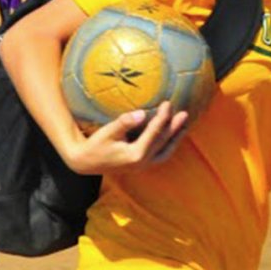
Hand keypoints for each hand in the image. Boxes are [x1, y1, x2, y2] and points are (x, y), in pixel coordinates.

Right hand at [61, 103, 187, 174]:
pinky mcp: (140, 166)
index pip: (155, 133)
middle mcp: (142, 163)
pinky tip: (169, 136)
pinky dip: (167, 145)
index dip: (163, 117)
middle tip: (184, 113)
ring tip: (184, 125)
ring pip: (165, 153)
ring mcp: (142, 166)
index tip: (168, 103)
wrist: (85, 163)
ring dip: (175, 139)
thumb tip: (142, 113)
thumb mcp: (107, 132)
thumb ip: (124, 122)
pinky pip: (160, 155)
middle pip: (164, 143)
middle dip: (175, 128)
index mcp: (136, 154)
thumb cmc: (94, 145)